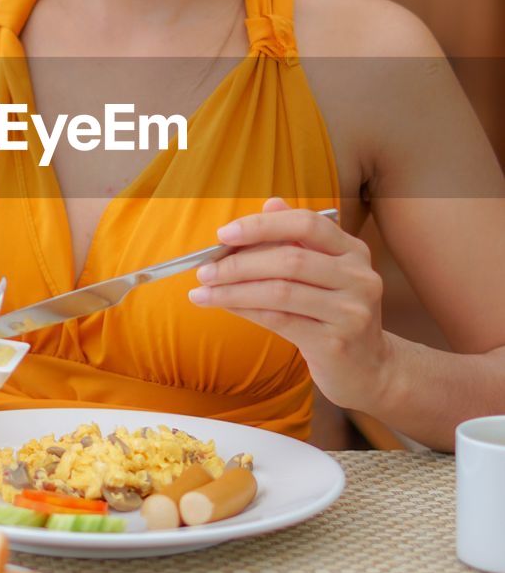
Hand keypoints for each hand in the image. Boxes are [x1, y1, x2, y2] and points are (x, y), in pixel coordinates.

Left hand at [188, 197, 390, 410]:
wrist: (369, 368)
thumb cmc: (334, 314)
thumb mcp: (324, 272)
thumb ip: (298, 238)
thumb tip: (269, 204)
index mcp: (353, 251)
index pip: (307, 224)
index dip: (262, 225)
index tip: (224, 234)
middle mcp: (358, 277)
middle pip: (290, 260)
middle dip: (239, 263)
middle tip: (204, 270)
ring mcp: (350, 311)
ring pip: (280, 291)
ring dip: (233, 290)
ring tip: (203, 292)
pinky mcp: (336, 343)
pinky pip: (280, 320)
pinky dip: (246, 310)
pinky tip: (224, 307)